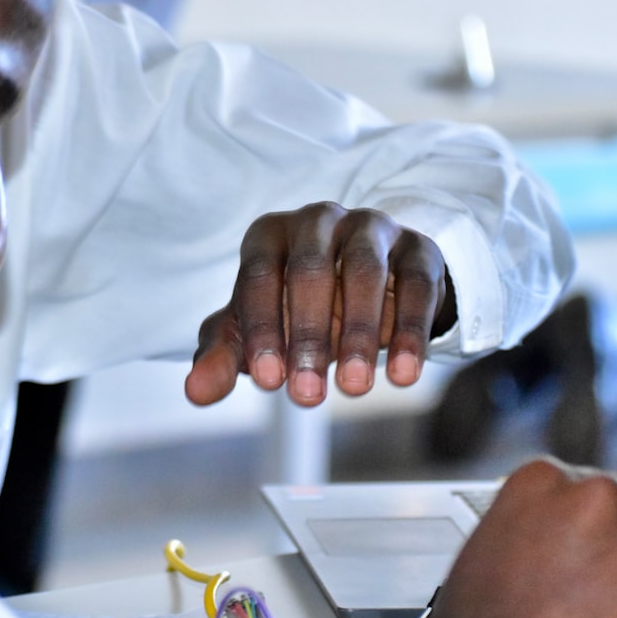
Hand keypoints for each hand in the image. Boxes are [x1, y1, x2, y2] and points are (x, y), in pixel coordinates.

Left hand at [184, 204, 456, 406]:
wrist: (375, 292)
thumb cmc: (303, 309)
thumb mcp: (261, 333)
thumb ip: (227, 357)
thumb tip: (196, 393)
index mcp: (271, 235)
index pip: (260, 274)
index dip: (262, 329)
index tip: (270, 383)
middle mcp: (320, 221)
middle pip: (311, 269)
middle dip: (308, 336)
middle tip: (308, 396)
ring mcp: (373, 228)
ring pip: (366, 270)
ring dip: (359, 333)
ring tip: (355, 388)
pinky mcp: (419, 248)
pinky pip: (418, 285)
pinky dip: (410, 333)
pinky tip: (402, 376)